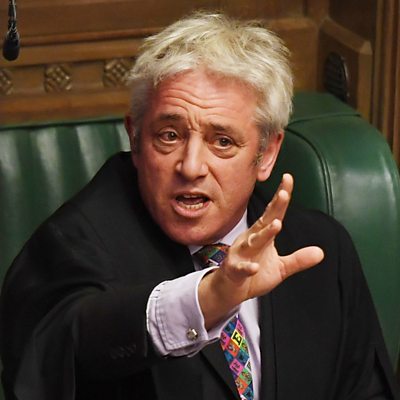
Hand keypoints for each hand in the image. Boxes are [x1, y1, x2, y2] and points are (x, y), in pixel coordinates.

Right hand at [199, 174, 323, 328]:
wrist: (231, 289)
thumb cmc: (254, 273)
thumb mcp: (281, 267)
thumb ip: (298, 259)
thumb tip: (321, 252)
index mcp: (262, 235)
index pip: (274, 213)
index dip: (281, 197)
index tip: (288, 178)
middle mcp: (251, 239)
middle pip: (264, 221)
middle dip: (274, 208)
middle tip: (283, 194)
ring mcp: (241, 253)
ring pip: (253, 241)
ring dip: (264, 234)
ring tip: (276, 225)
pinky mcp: (234, 269)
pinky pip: (241, 267)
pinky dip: (248, 267)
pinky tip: (254, 267)